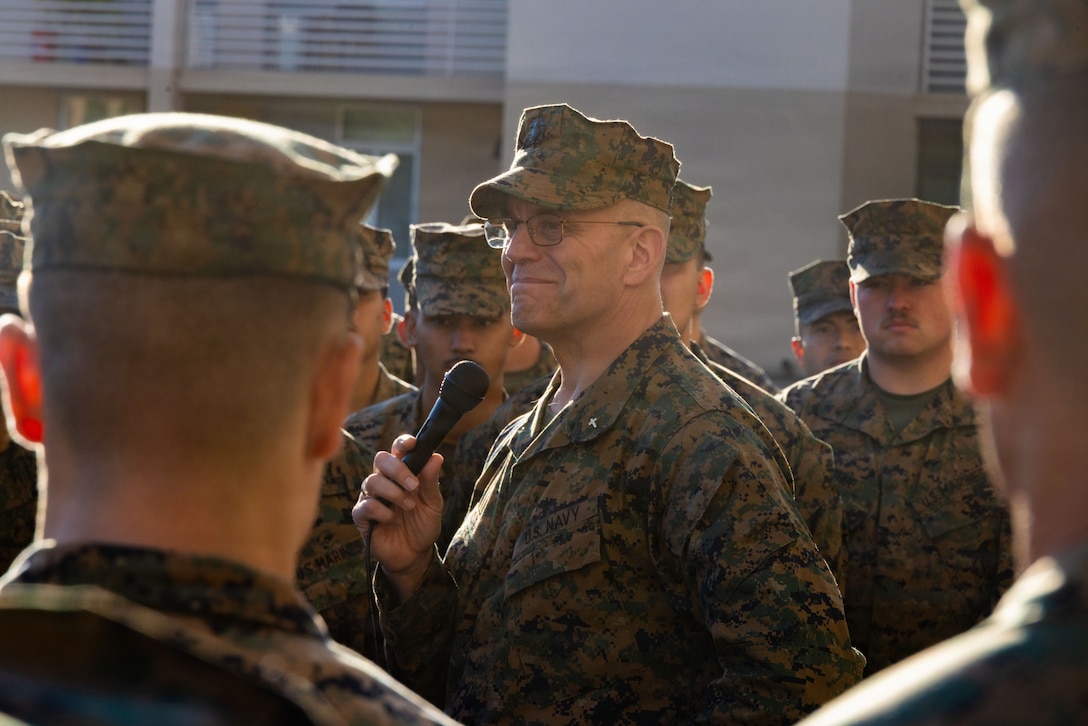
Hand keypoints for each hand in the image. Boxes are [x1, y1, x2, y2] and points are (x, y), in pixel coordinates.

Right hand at [353, 434, 443, 599]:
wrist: (414, 555)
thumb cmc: (422, 525)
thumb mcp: (432, 504)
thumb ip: (431, 481)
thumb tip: (436, 457)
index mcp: (401, 473)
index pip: (397, 450)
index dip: (402, 442)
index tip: (412, 444)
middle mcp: (384, 481)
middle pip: (380, 459)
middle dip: (397, 469)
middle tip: (413, 486)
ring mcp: (370, 497)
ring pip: (372, 481)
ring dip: (393, 493)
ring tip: (408, 506)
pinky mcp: (361, 516)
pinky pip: (365, 505)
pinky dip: (381, 511)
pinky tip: (392, 520)